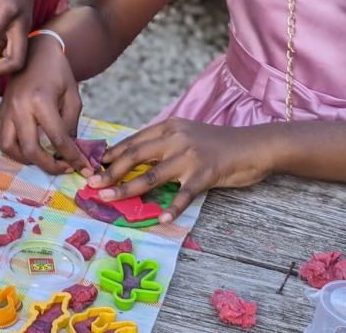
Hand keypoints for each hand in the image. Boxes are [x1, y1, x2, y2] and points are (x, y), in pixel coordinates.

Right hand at [0, 37, 90, 175]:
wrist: (36, 52)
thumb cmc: (58, 73)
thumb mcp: (72, 97)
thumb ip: (71, 125)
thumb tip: (72, 152)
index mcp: (41, 100)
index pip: (57, 139)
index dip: (73, 157)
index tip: (83, 168)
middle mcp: (20, 107)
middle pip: (30, 149)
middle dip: (49, 166)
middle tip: (64, 169)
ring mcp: (6, 109)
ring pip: (9, 147)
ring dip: (26, 160)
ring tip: (42, 160)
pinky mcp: (0, 110)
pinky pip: (0, 138)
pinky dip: (12, 149)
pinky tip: (26, 150)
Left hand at [88, 119, 274, 221]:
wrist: (253, 145)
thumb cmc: (217, 144)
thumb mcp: (186, 134)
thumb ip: (163, 144)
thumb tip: (134, 160)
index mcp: (168, 127)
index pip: (132, 141)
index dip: (111, 155)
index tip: (93, 166)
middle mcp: (175, 138)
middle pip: (135, 156)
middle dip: (110, 172)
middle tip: (92, 185)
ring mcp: (190, 156)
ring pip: (152, 175)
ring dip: (127, 189)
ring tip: (109, 199)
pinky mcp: (205, 174)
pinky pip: (184, 194)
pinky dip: (172, 207)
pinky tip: (160, 218)